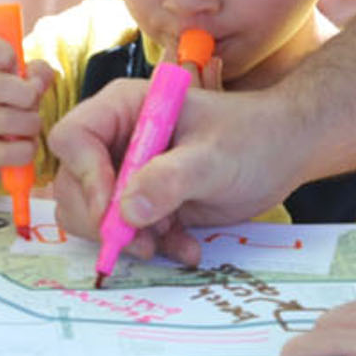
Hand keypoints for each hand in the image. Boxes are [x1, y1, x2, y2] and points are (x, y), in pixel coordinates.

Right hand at [0, 33, 57, 185]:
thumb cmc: (4, 103)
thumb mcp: (18, 81)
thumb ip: (36, 72)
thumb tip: (41, 79)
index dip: (1, 51)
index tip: (13, 62)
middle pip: (0, 86)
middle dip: (28, 95)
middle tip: (32, 102)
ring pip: (8, 120)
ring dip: (31, 123)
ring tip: (30, 125)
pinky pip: (10, 151)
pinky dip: (26, 149)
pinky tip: (24, 145)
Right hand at [46, 78, 285, 266]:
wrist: (282, 153)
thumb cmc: (251, 138)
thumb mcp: (212, 158)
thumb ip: (169, 180)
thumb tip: (126, 211)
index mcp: (123, 108)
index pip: (74, 138)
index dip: (85, 176)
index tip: (111, 211)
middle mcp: (116, 138)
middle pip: (73, 182)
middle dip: (101, 218)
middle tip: (137, 241)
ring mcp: (127, 171)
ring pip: (92, 213)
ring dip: (126, 237)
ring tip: (168, 240)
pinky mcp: (144, 201)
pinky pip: (126, 232)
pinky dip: (153, 245)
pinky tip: (187, 247)